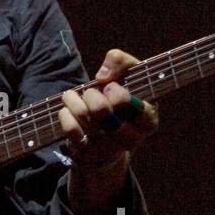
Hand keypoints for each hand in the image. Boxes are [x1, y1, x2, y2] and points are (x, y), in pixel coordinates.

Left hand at [59, 49, 158, 169]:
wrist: (106, 130)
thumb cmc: (119, 96)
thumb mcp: (128, 73)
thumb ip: (121, 62)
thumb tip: (103, 77)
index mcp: (149, 120)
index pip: (138, 109)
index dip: (119, 95)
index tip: (111, 88)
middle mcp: (132, 139)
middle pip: (103, 112)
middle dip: (93, 96)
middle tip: (93, 93)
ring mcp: (108, 149)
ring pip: (84, 118)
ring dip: (75, 101)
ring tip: (76, 97)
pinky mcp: (87, 153)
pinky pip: (71, 128)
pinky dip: (65, 113)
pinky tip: (69, 110)